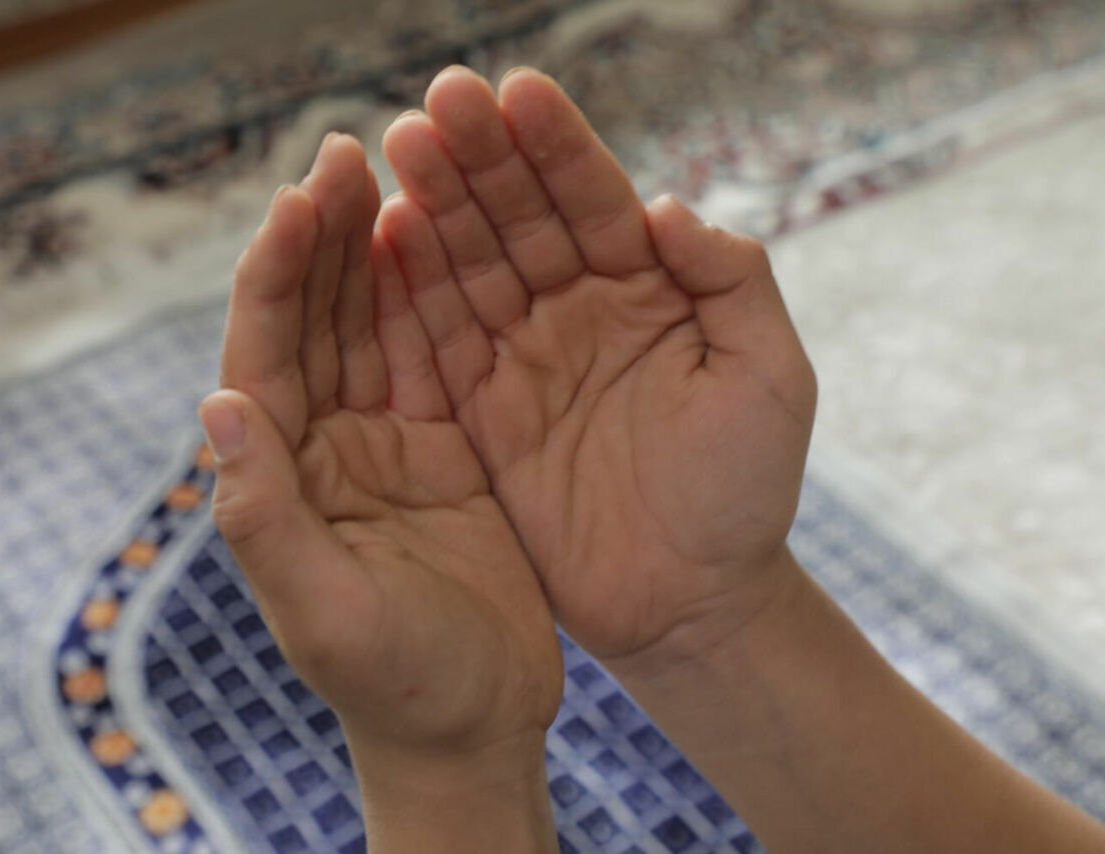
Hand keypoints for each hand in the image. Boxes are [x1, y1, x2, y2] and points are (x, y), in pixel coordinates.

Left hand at [200, 134, 561, 780]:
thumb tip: (217, 409)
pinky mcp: (441, 450)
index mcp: (280, 482)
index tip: (297, 200)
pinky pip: (432, 358)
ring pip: (371, 328)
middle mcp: (321, 452)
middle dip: (321, 241)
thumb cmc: (396, 687)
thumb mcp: (327, 614)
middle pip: (313, 325)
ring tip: (388, 174)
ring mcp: (382, 446)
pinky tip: (436, 244)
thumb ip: (266, 518)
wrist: (472, 728)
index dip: (273, 278)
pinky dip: (432, 300)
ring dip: (372, 254)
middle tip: (345, 153)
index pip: (263, 359)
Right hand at [380, 67, 816, 662]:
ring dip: (435, 207)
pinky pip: (440, 343)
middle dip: (481, 159)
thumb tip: (664, 206)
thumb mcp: (769, 379)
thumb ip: (733, 282)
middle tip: (438, 100)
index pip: (595, 201)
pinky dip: (410, 293)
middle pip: (521, 219)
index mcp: (650, 292)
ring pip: (472, 268)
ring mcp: (525, 361)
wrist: (694, 604)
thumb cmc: (745, 494)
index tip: (518, 90)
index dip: (558, 146)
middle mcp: (579, 313)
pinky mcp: (482, 415)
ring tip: (397, 146)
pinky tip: (384, 236)